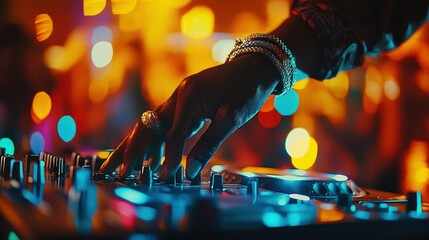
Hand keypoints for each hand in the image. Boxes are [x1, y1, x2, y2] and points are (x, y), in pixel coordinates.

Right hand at [100, 53, 279, 179]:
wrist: (254, 67)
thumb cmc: (246, 91)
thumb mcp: (231, 119)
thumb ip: (208, 145)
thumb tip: (189, 171)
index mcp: (189, 97)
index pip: (173, 134)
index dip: (168, 158)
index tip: (162, 178)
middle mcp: (178, 95)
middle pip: (147, 126)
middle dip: (129, 150)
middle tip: (113, 171)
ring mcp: (178, 97)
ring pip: (150, 125)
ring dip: (133, 145)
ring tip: (117, 165)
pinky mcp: (183, 102)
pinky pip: (162, 123)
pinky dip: (152, 140)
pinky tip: (147, 157)